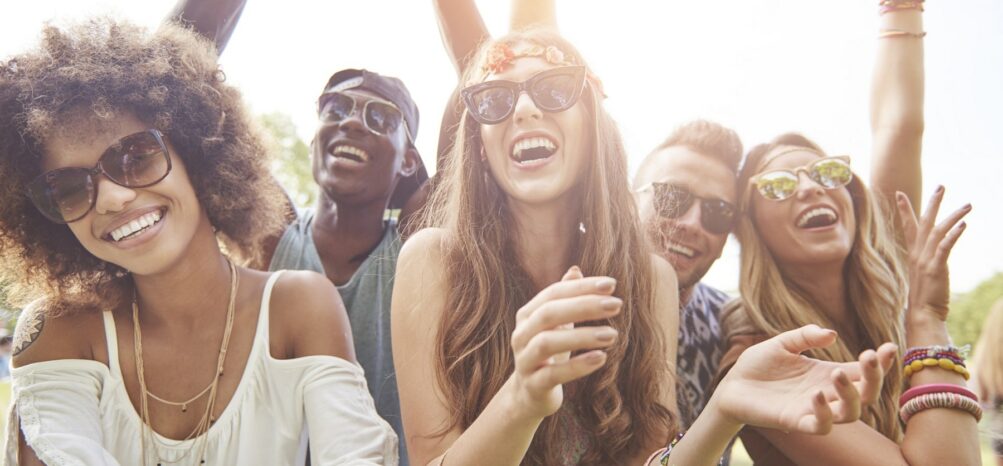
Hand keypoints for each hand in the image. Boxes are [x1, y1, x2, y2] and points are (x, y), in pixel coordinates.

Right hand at [507, 266, 620, 420]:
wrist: (530, 394)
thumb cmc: (549, 353)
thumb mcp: (556, 325)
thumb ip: (564, 299)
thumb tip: (575, 270)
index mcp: (528, 315)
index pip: (554, 293)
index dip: (581, 287)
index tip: (612, 284)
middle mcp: (521, 334)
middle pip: (549, 313)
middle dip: (584, 306)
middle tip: (617, 305)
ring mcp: (524, 360)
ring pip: (547, 343)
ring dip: (582, 337)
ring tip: (613, 335)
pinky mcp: (533, 385)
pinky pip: (552, 374)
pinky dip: (577, 366)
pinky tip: (601, 359)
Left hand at [713, 325, 896, 434]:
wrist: (731, 384)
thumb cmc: (759, 364)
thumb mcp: (782, 343)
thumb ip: (805, 336)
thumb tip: (832, 334)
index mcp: (826, 373)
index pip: (862, 371)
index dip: (881, 362)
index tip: (889, 346)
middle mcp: (826, 393)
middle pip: (865, 394)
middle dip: (874, 377)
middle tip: (869, 356)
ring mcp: (812, 409)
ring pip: (849, 414)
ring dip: (850, 395)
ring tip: (836, 373)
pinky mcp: (795, 421)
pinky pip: (820, 427)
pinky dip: (823, 414)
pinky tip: (816, 394)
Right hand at [895, 186, 970, 322]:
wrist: (922, 314)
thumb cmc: (925, 298)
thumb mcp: (924, 276)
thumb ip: (926, 263)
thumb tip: (932, 258)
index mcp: (913, 254)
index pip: (908, 227)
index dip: (904, 210)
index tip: (899, 194)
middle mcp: (917, 254)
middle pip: (924, 223)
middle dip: (932, 203)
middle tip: (941, 186)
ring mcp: (925, 260)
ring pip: (938, 231)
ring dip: (953, 216)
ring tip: (967, 205)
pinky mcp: (935, 268)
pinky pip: (944, 247)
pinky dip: (953, 234)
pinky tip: (963, 225)